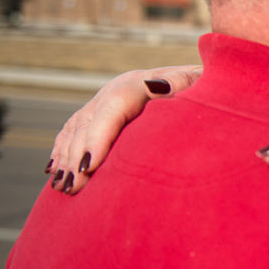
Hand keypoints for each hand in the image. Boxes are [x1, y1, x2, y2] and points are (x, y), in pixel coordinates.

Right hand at [47, 64, 202, 193]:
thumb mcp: (204, 86)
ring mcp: (109, 98)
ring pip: (78, 127)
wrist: (213, 83)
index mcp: (144, 82)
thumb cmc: (211, 91)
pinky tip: (55, 171)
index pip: (113, 107)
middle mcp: (120, 88)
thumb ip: (186, 85)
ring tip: (62, 187)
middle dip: (77, 154)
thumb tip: (160, 86)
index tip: (89, 166)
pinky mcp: (105, 111)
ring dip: (66, 157)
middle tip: (73, 187)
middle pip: (90, 120)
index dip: (98, 136)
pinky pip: (75, 130)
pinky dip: (63, 150)